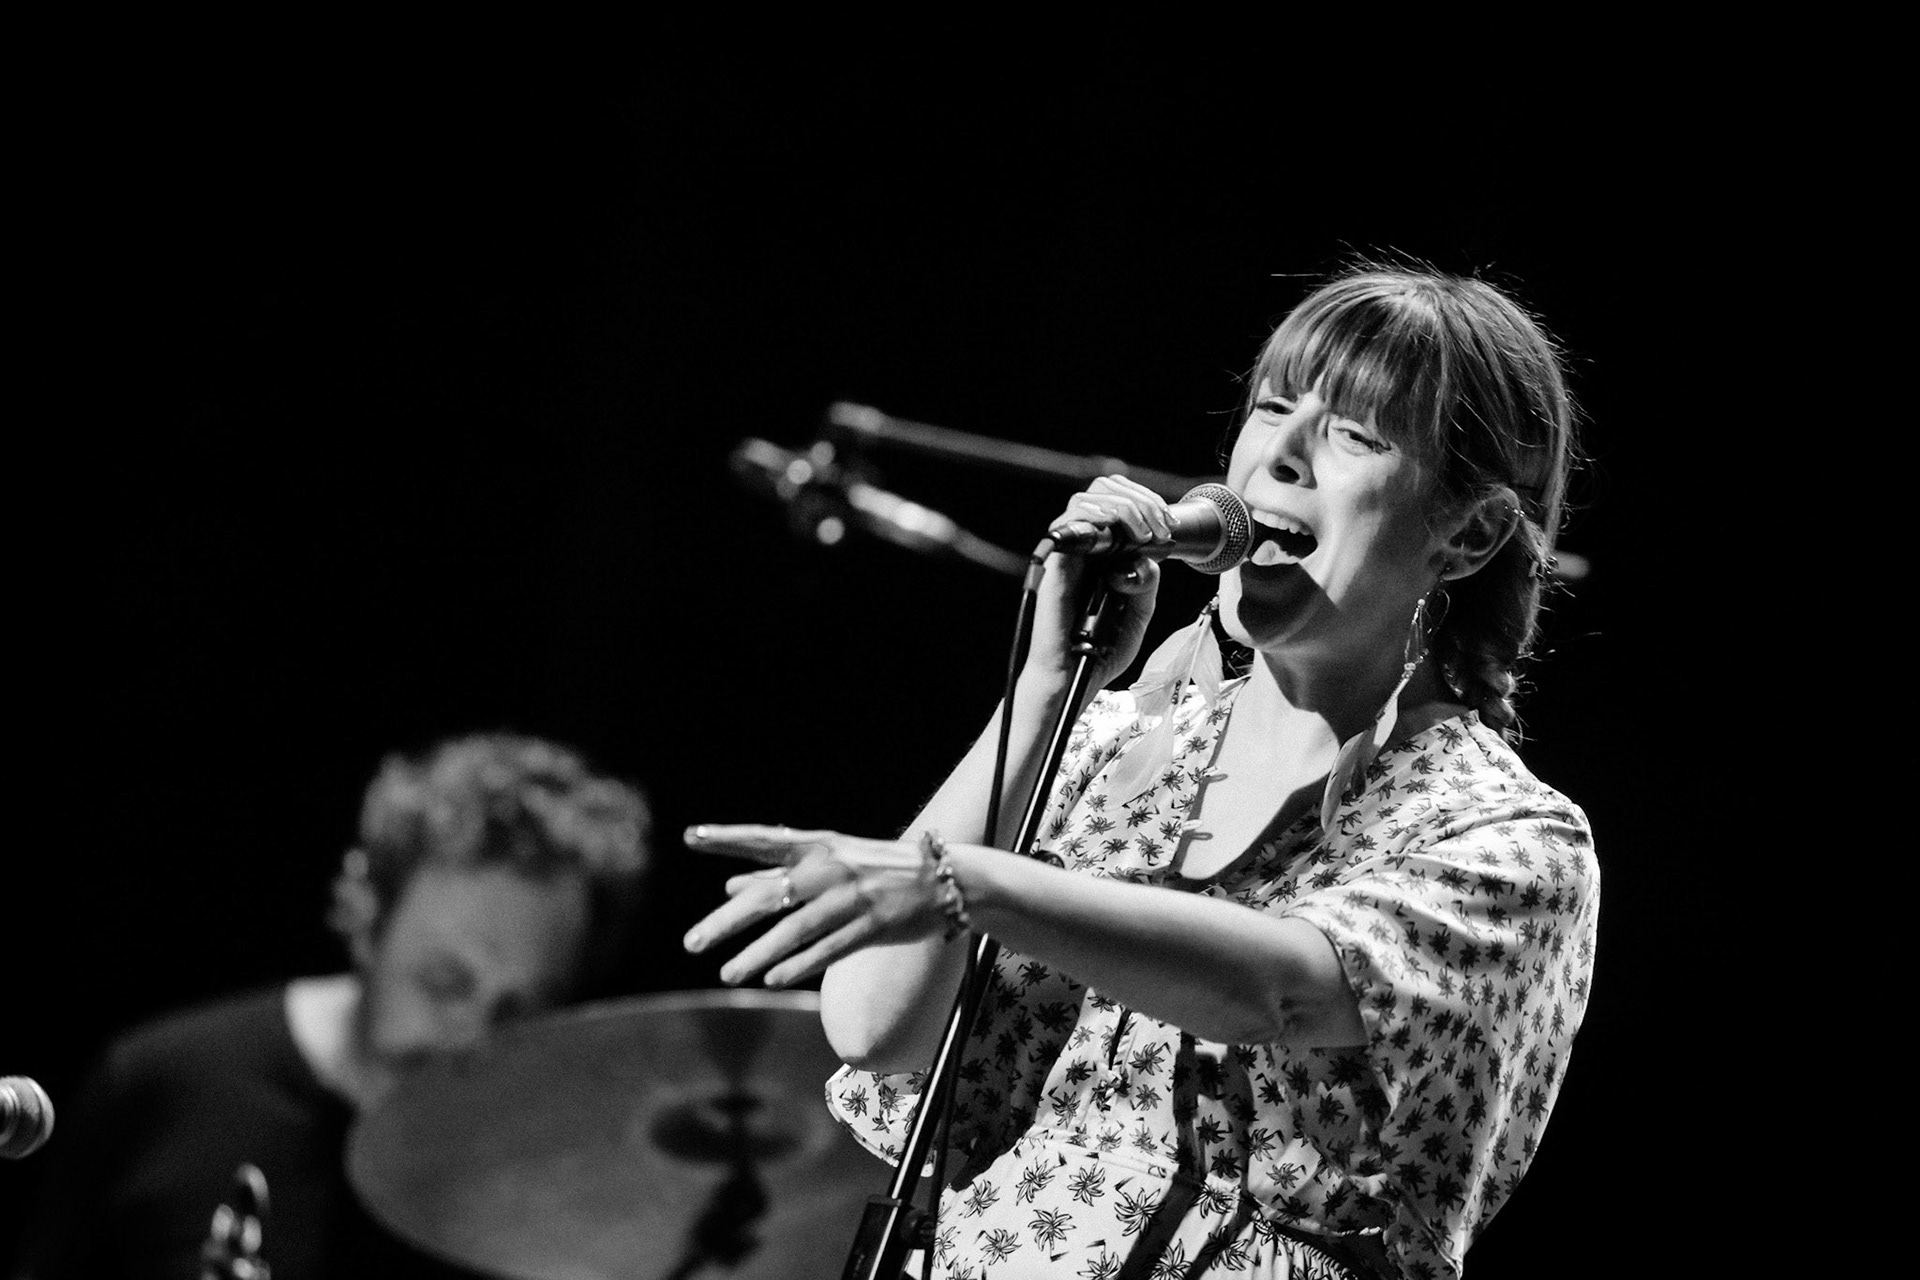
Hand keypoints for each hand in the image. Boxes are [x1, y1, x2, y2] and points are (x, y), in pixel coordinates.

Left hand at [681, 825, 955, 987]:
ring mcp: (853, 898)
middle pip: (772, 894)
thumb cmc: (877, 870)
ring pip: (797, 928)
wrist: (945, 879)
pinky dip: (800, 964)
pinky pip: (830, 948)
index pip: (765, 839)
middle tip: (691, 943)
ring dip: (758, 954)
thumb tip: (728, 887)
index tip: (690, 836)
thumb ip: (779, 875)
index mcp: (818, 846)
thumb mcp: (830, 863)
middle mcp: (832, 868)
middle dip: (728, 921)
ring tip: (727, 973)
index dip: (728, 837)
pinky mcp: (874, 925)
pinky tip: (773, 979)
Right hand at [1030, 475, 1166, 687]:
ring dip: (1128, 506)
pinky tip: (1128, 538)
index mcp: (1103, 552)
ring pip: (1091, 496)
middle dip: (1142, 499)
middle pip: (1106, 488)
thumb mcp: (1139, 610)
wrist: (1072, 677)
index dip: (1148, 502)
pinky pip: (1073, 518)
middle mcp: (1084, 545)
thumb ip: (1146, 579)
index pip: (1120, 500)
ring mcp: (1069, 550)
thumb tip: (1148, 553)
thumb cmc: (1099, 650)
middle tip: (1162, 527)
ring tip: (1147, 534)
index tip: (1170, 527)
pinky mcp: (1056, 560)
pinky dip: (1104, 516)